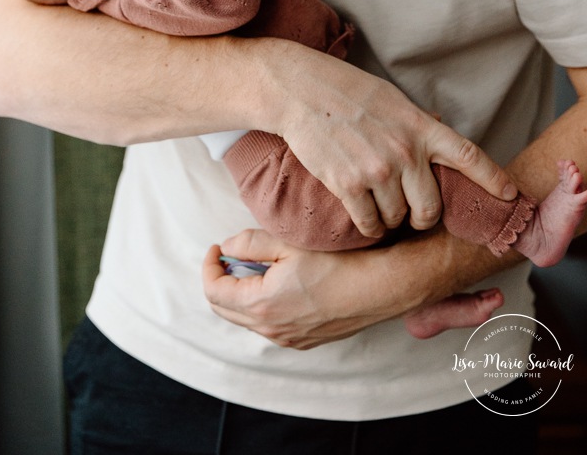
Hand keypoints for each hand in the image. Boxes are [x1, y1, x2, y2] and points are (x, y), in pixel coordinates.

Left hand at [203, 230, 392, 348]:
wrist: (378, 289)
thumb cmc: (336, 263)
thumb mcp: (288, 244)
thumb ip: (250, 244)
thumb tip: (226, 247)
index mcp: (261, 304)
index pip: (213, 291)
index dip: (209, 266)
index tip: (217, 248)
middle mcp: (270, 329)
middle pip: (224, 309)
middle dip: (220, 282)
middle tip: (230, 257)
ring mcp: (287, 339)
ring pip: (246, 319)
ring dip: (241, 294)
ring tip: (257, 267)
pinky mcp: (302, 342)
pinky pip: (269, 326)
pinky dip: (262, 306)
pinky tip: (280, 285)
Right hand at [260, 42, 516, 237]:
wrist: (302, 91)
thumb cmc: (346, 91)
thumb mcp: (392, 99)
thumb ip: (417, 123)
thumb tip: (437, 132)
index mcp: (421, 127)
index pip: (468, 155)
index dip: (493, 179)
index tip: (510, 194)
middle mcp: (405, 152)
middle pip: (431, 209)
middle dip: (422, 218)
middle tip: (411, 215)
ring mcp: (378, 170)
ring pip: (397, 219)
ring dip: (389, 220)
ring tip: (376, 205)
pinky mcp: (348, 185)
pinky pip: (369, 224)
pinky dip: (368, 227)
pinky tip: (361, 215)